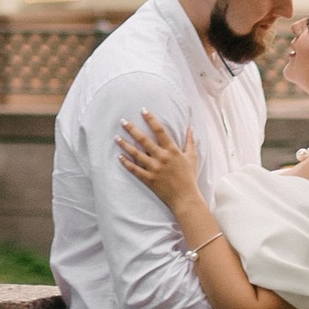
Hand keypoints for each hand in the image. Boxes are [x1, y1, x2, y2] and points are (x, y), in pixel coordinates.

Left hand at [118, 108, 211, 237]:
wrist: (185, 197)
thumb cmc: (189, 177)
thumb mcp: (191, 157)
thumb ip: (190, 141)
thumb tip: (190, 128)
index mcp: (172, 150)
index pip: (160, 130)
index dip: (151, 119)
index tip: (143, 110)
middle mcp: (161, 157)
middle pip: (144, 140)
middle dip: (132, 129)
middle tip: (122, 121)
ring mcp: (154, 168)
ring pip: (136, 154)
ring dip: (125, 145)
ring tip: (116, 137)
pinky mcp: (148, 179)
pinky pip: (134, 169)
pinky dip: (126, 163)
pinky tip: (119, 156)